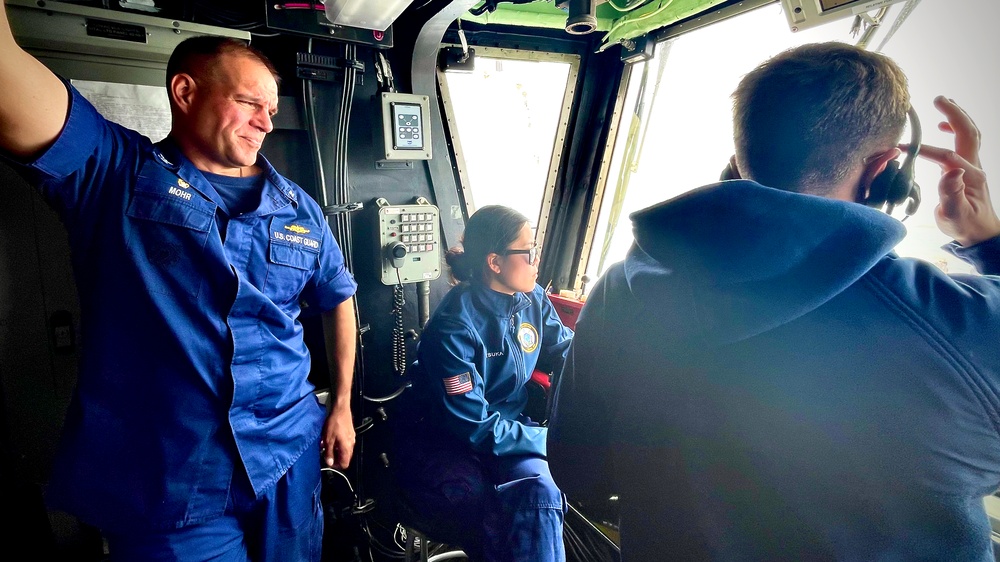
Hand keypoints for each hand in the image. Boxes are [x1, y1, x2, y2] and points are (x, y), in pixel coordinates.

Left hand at [321, 405, 354, 468]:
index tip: (329, 462)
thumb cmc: (334, 423)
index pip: (345, 464)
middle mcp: (351, 445)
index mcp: (346, 448)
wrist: (340, 410)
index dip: (336, 465)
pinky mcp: (350, 434)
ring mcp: (351, 439)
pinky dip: (338, 444)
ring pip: (345, 451)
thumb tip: (329, 462)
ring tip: (327, 445)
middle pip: (345, 458)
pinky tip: (331, 439)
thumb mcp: (328, 440)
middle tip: (327, 453)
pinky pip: (345, 444)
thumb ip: (329, 453)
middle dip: (335, 458)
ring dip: (336, 450)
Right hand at [914, 96, 999, 245]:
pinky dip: (956, 128)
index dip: (925, 150)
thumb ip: (951, 193)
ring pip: (969, 133)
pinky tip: (943, 125)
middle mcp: (974, 166)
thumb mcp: (955, 214)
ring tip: (943, 103)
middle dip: (954, 114)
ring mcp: (972, 164)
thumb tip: (952, 170)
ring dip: (957, 116)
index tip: (902, 147)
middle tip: (939, 99)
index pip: (947, 156)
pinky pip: (965, 140)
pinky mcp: (968, 167)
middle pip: (968, 132)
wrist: (980, 231)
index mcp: (969, 176)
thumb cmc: (964, 224)